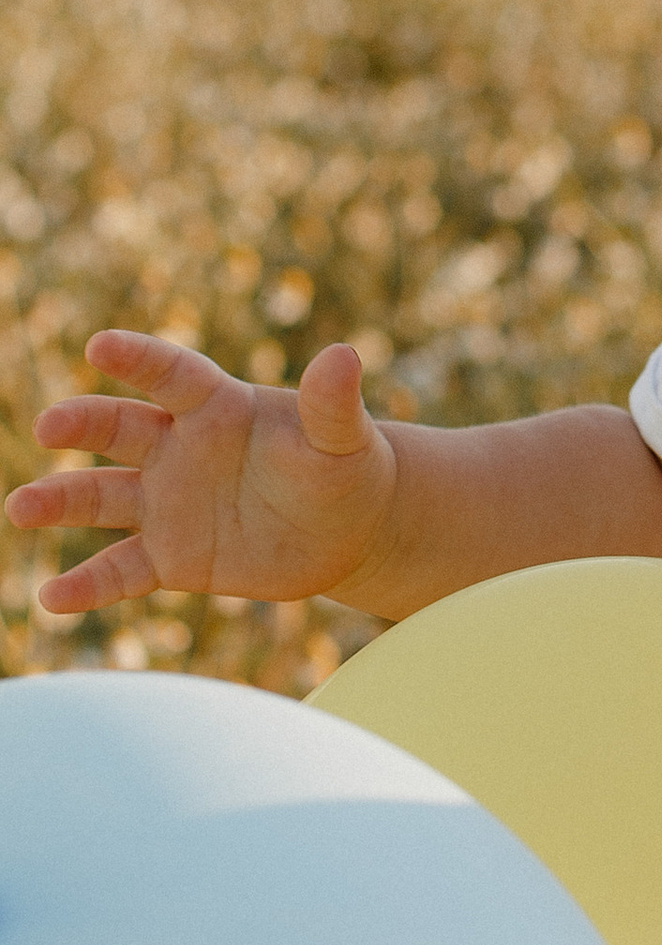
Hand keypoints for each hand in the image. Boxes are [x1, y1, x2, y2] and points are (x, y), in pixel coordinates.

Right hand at [5, 334, 397, 616]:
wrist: (346, 531)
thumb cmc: (344, 469)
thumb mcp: (343, 438)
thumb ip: (332, 403)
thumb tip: (344, 354)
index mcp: (218, 407)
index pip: (172, 376)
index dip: (138, 359)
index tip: (98, 346)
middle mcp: (179, 449)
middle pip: (119, 428)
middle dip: (82, 424)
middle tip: (48, 427)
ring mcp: (167, 503)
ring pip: (102, 498)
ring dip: (60, 501)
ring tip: (21, 508)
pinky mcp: (170, 557)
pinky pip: (120, 570)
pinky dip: (88, 585)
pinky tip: (52, 598)